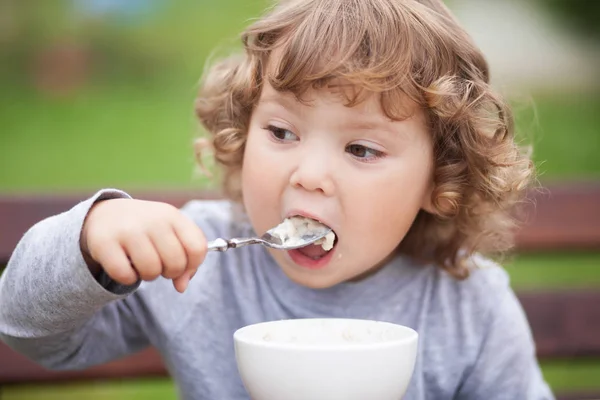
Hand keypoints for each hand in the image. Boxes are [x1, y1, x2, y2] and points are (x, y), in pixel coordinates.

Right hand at [80, 198, 206, 292]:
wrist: (105, 215)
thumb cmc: (146, 230)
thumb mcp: (170, 234)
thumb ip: (185, 259)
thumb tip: (181, 286)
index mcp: (172, 216)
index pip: (197, 248)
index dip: (192, 265)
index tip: (182, 265)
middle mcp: (152, 220)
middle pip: (176, 263)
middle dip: (170, 272)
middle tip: (158, 264)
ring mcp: (128, 230)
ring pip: (151, 271)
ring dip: (148, 276)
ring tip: (142, 264)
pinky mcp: (104, 243)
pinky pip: (125, 275)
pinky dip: (127, 278)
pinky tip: (125, 266)